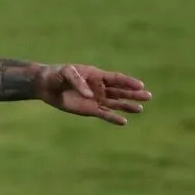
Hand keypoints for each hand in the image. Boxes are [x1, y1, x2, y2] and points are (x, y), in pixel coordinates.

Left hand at [35, 64, 151, 124]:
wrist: (46, 85)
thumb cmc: (57, 74)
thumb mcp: (67, 73)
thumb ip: (78, 82)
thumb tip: (91, 96)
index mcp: (97, 75)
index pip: (117, 79)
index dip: (129, 82)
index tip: (140, 85)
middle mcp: (100, 88)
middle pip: (120, 91)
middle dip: (134, 94)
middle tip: (148, 96)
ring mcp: (96, 99)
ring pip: (115, 103)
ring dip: (127, 106)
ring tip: (140, 109)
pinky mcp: (89, 110)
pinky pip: (104, 114)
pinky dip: (113, 118)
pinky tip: (123, 121)